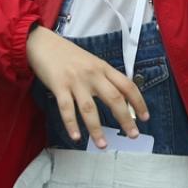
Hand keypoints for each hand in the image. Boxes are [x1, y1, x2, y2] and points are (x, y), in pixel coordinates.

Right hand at [25, 26, 148, 148]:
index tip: (145, 118)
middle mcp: (93, 74)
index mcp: (103, 67)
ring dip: (97, 129)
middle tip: (133, 135)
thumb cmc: (68, 54)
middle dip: (126, 119)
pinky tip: (76, 138)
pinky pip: (66, 109)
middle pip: (114, 98)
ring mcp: (75, 80)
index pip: (127, 85)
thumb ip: (103, 78)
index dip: (139, 102)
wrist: (42, 42)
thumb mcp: (91, 62)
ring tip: (103, 145)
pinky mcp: (58, 86)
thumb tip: (119, 99)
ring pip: (90, 108)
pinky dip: (71, 125)